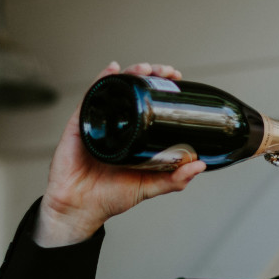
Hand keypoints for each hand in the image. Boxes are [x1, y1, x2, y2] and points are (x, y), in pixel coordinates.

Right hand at [33, 62, 205, 246]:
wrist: (80, 209)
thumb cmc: (108, 197)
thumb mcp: (149, 187)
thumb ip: (174, 179)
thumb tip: (199, 166)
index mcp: (133, 135)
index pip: (149, 103)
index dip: (163, 89)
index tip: (177, 80)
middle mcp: (116, 125)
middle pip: (134, 90)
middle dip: (151, 74)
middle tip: (167, 73)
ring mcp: (98, 122)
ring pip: (115, 88)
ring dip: (131, 73)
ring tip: (145, 69)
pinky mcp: (80, 125)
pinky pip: (91, 97)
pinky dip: (101, 80)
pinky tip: (112, 69)